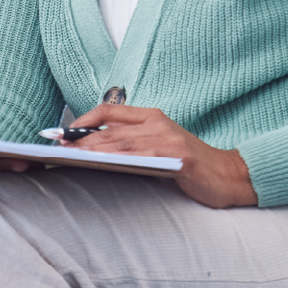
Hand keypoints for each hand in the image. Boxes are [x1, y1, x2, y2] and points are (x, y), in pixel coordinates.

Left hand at [66, 104, 257, 208]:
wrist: (230, 176)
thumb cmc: (190, 164)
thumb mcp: (159, 145)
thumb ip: (133, 143)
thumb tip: (92, 150)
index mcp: (152, 117)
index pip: (109, 111)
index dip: (82, 120)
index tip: (62, 133)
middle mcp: (158, 123)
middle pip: (110, 128)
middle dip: (80, 137)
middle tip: (57, 146)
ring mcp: (168, 139)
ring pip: (121, 142)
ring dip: (93, 149)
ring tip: (71, 156)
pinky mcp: (177, 157)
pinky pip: (142, 156)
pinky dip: (119, 159)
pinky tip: (102, 164)